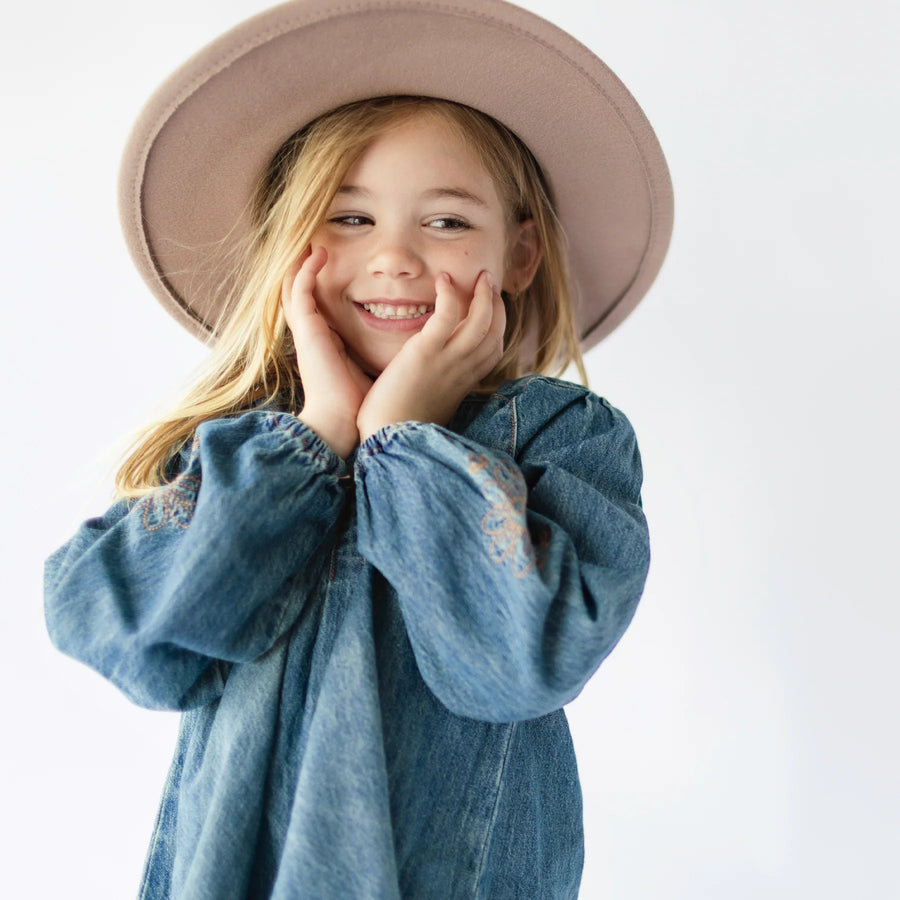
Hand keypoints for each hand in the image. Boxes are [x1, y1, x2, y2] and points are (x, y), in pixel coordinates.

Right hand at [281, 248, 372, 456]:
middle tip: (318, 244)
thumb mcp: (370, 370)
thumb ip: (379, 354)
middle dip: (307, 268)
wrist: (343, 423)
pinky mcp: (307, 331)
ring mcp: (307, 332)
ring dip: (302, 262)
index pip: (319, 306)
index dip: (323, 285)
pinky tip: (319, 253)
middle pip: (301, 293)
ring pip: (294, 287)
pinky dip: (307, 270)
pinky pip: (301, 291)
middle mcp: (312, 335)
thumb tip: (407, 348)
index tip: (337, 266)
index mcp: (326, 344)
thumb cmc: (359, 404)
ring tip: (314, 240)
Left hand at [357, 270, 504, 440]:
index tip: (489, 306)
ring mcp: (448, 361)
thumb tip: (433, 380)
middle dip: (496, 303)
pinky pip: (448, 314)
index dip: (497, 324)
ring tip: (478, 276)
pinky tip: (443, 279)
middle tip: (487, 282)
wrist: (386, 437)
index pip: (494, 349)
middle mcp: (463, 371)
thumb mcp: (430, 404)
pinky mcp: (425, 352)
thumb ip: (438, 386)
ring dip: (484, 294)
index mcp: (464, 383)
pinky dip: (449, 293)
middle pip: (495, 331)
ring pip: (482, 320)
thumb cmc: (400, 424)